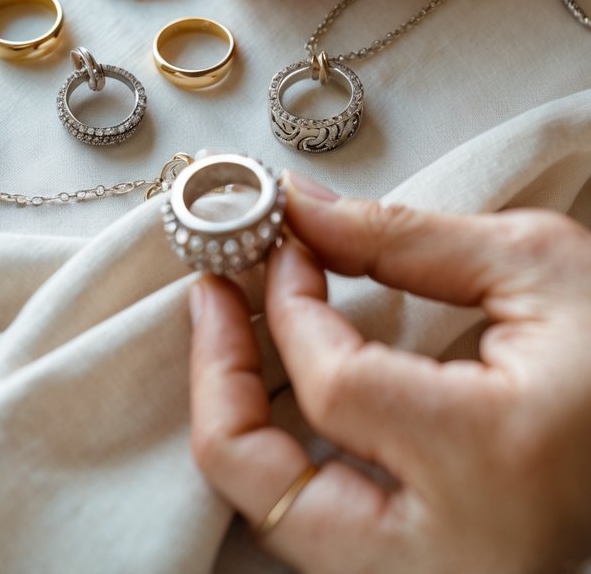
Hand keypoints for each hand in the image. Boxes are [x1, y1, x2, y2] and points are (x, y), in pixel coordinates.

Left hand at [190, 178, 590, 573]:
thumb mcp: (535, 267)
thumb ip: (404, 239)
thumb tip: (299, 208)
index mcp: (491, 462)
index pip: (332, 388)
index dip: (286, 304)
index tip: (278, 242)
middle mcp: (456, 554)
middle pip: (267, 489)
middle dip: (220, 384)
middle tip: (213, 296)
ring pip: (280, 526)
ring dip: (241, 424)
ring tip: (237, 336)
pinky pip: (318, 533)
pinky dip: (282, 460)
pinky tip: (281, 391)